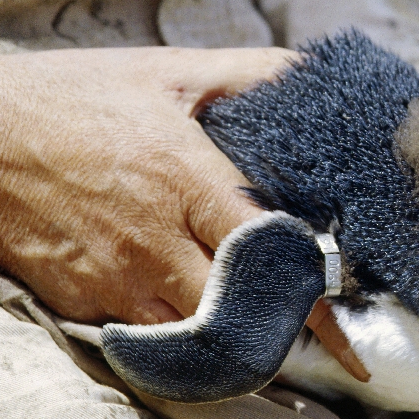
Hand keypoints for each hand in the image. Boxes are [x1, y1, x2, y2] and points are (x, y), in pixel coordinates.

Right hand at [0, 47, 297, 324]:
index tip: (346, 343)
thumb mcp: (163, 74)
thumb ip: (244, 74)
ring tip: (253, 327)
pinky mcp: (83, 302)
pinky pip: (147, 338)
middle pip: (240, 314)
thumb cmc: (72, 100)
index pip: (271, 255)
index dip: (315, 304)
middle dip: (277, 326)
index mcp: (187, 181)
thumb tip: (306, 74)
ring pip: (195, 340)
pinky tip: (192, 313)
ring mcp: (116, 279)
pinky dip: (179, 337)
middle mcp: (155, 241)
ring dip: (230, 340)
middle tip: (300, 323)